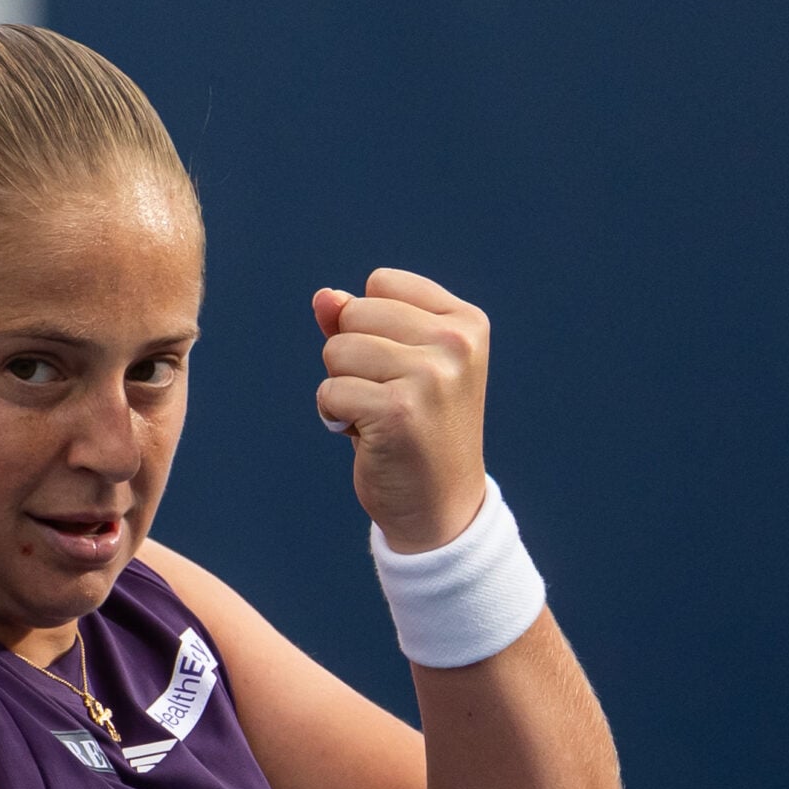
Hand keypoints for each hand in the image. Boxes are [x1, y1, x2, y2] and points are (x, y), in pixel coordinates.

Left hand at [313, 269, 489, 551]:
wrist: (440, 505)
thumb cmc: (415, 429)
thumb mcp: (396, 365)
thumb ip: (360, 324)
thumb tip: (323, 297)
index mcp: (465, 322)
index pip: (380, 284)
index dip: (368, 325)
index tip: (398, 366)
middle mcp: (455, 343)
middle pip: (354, 315)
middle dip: (351, 357)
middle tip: (385, 397)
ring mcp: (431, 376)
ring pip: (337, 350)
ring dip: (341, 387)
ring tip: (376, 417)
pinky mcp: (399, 410)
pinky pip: (330, 391)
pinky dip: (334, 416)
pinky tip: (366, 437)